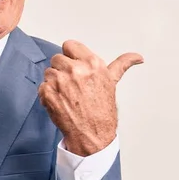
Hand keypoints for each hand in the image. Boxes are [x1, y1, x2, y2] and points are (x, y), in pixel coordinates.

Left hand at [38, 40, 142, 156]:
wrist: (92, 134)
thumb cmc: (102, 110)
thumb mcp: (112, 82)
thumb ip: (122, 64)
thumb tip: (137, 57)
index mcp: (92, 63)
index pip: (69, 45)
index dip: (70, 55)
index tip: (74, 65)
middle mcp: (75, 70)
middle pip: (57, 58)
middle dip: (62, 70)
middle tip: (72, 84)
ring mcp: (60, 81)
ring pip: (49, 72)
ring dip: (54, 82)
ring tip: (67, 94)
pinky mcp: (48, 93)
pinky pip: (42, 86)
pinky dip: (47, 94)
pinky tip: (60, 101)